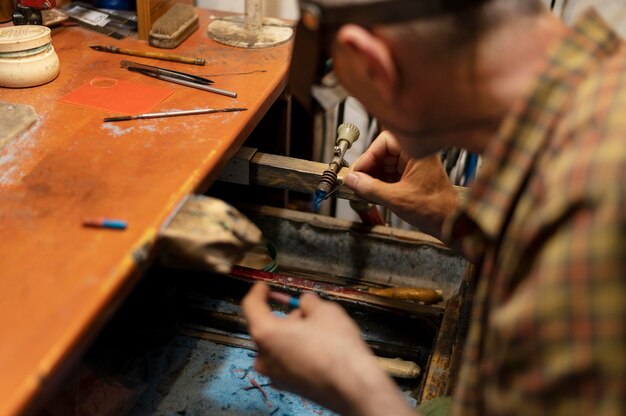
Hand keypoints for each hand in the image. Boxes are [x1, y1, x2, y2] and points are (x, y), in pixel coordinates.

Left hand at [242, 283, 414, 415]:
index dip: (258, 292)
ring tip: (317, 331)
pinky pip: (286, 362)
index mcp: (266, 334)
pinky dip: (296, 352)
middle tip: (306, 311)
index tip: (263, 286)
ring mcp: (275, 375)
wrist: (353, 387)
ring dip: (291, 335)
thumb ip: (309, 302)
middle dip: (285, 317)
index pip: (251, 307)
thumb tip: (306, 303)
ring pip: (277, 346)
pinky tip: (318, 349)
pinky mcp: (289, 387)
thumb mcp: (325, 310)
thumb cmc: (336, 346)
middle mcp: (264, 357)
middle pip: (267, 328)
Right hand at [344, 131, 457, 238]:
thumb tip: (352, 180)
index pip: (385, 142)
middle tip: (355, 180)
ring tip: (360, 189)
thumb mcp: (396, 198)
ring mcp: (413, 167)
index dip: (368, 155)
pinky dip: (378, 183)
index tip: (357, 170)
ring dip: (371, 177)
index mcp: (416, 152)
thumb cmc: (435, 208)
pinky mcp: (411, 178)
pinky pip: (389, 175)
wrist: (449, 223)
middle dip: (368, 168)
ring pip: (385, 165)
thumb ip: (370, 188)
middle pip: (383, 154)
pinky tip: (369, 192)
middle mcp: (415, 156)